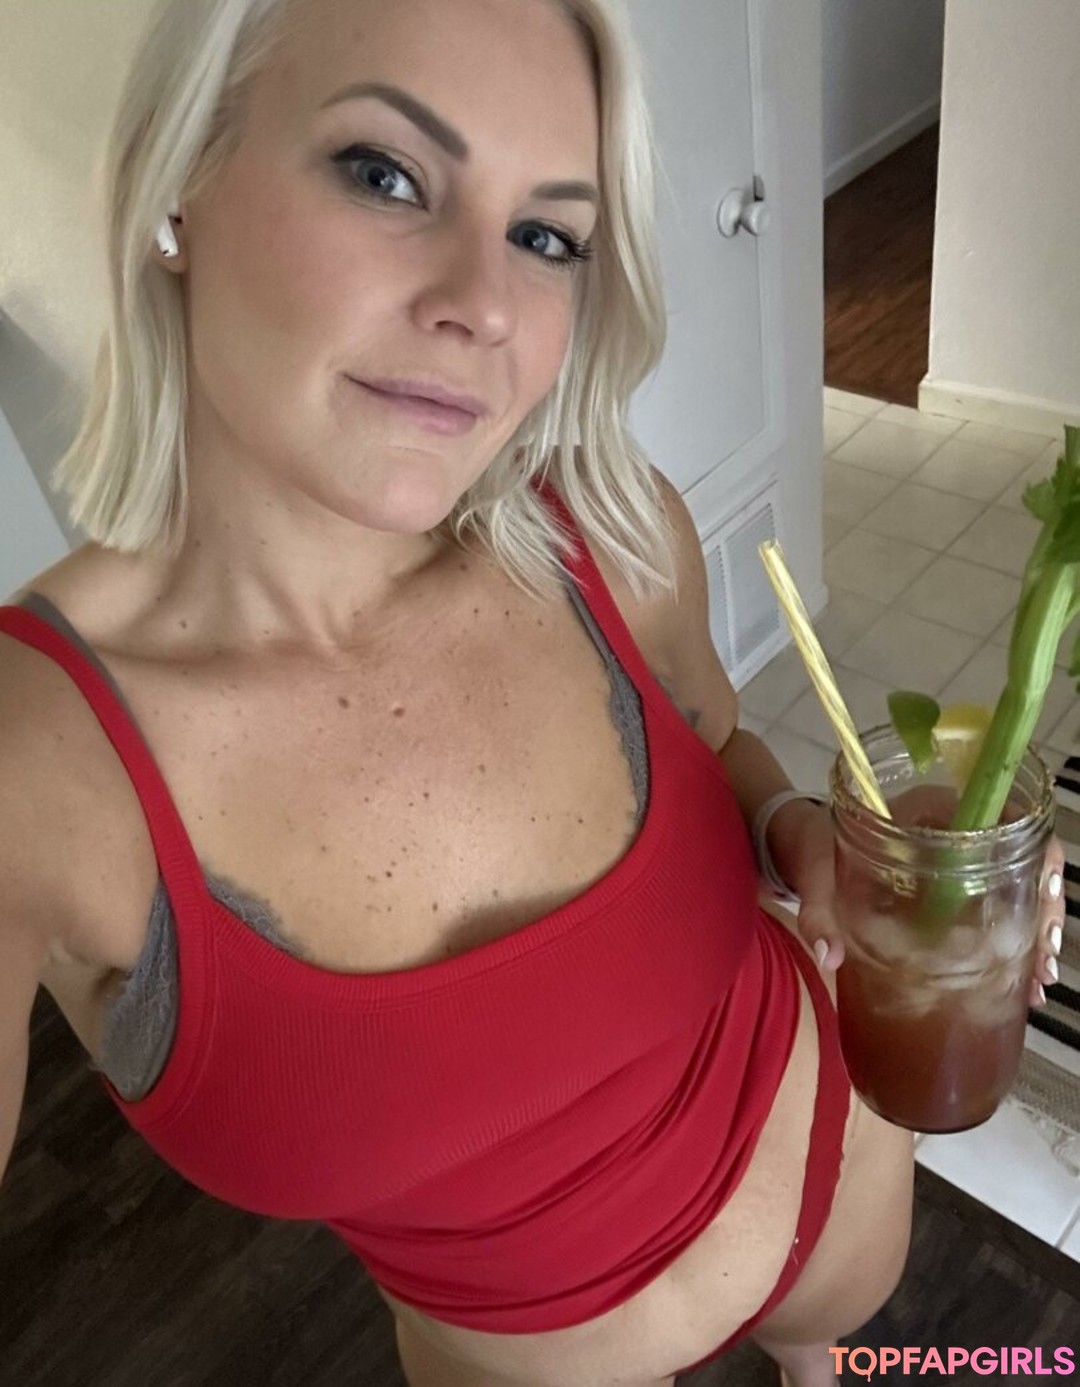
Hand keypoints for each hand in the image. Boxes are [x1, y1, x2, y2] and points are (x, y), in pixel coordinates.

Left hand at [784, 786, 1066, 1000]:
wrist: (802, 848)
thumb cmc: (811, 847)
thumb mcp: (815, 874)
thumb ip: (819, 911)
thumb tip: (829, 956)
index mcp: (927, 809)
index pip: (1002, 820)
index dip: (1035, 858)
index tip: (1044, 900)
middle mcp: (952, 829)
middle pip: (1023, 859)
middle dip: (1043, 910)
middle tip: (1043, 961)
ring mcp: (956, 860)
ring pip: (1016, 887)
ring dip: (1035, 931)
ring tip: (1037, 980)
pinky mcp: (951, 888)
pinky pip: (995, 907)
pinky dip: (1013, 940)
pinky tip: (1023, 979)